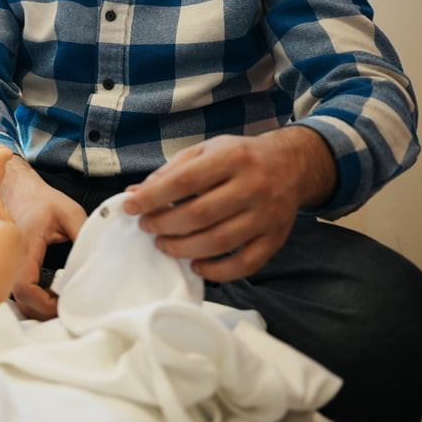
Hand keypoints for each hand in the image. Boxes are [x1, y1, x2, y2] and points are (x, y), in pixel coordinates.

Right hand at [0, 156, 85, 319]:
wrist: (17, 190)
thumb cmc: (42, 200)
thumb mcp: (69, 211)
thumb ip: (84, 234)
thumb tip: (99, 261)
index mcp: (25, 245)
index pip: (25, 285)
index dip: (43, 303)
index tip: (64, 304)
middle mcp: (11, 258)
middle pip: (20, 299)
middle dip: (43, 312)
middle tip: (68, 310)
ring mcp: (8, 264)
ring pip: (17, 299)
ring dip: (38, 308)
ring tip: (61, 303)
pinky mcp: (10, 267)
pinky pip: (17, 292)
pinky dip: (33, 301)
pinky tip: (49, 296)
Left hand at [122, 127, 334, 281]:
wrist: (292, 165)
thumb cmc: (239, 156)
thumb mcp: (205, 151)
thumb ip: (170, 171)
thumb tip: (135, 194)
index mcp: (232, 158)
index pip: (185, 181)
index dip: (153, 197)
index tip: (130, 206)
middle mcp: (253, 186)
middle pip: (200, 214)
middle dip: (164, 224)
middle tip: (146, 227)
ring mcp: (267, 216)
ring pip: (220, 242)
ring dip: (183, 248)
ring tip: (163, 244)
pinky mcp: (276, 239)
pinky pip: (246, 264)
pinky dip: (217, 271)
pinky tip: (196, 265)